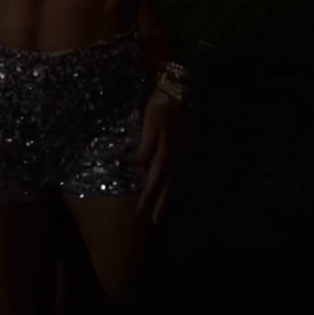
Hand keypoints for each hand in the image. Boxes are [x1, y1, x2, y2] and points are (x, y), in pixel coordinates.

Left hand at [134, 89, 183, 224]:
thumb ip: (146, 146)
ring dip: (164, 196)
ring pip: (169, 180)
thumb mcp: (151, 124)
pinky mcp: (175, 146)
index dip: (147, 197)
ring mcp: (175, 151)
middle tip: (153, 222)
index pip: (154, 180)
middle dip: (158, 203)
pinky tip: (164, 187)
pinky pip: (171, 170)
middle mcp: (171, 156)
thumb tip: (138, 168)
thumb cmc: (159, 106)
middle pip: (163, 185)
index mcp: (164, 153)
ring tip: (159, 212)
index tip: (140, 213)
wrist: (175, 92)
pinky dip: (167, 183)